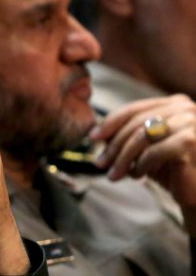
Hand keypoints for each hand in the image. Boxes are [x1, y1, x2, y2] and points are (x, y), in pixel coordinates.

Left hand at [91, 94, 195, 233]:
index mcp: (174, 104)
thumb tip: (95, 133)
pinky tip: (137, 175)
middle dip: (113, 145)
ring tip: (115, 174)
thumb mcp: (147, 148)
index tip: (92, 138)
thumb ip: (127, 136)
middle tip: (100, 163)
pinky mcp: (190, 141)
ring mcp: (190, 123)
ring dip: (123, 158)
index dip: (110, 123)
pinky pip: (154, 151)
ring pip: (142, 137)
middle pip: (136, 123)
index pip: (134, 109)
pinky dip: (141, 164)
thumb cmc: (174, 170)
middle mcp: (185, 108)